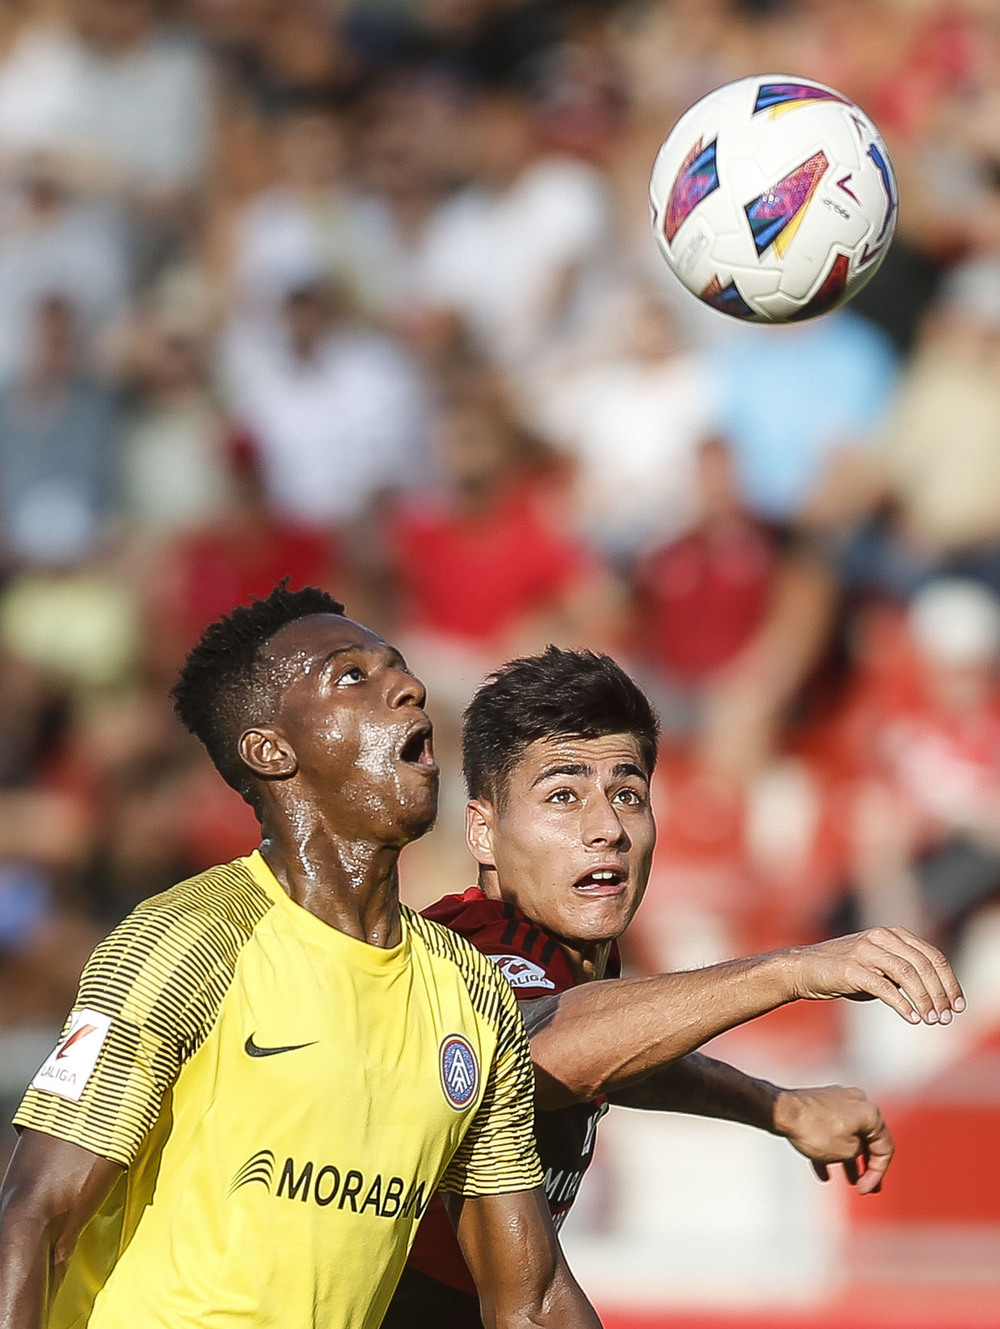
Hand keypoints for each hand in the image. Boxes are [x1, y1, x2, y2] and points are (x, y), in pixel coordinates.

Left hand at [772, 1085, 892, 1194]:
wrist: (781, 1111)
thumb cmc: (815, 1130)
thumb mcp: (848, 1152)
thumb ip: (861, 1154)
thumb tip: (856, 1150)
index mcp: (869, 1112)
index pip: (885, 1147)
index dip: (878, 1173)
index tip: (866, 1190)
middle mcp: (856, 1102)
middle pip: (867, 1140)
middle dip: (866, 1166)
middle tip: (866, 1187)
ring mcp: (836, 1101)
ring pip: (847, 1135)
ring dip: (848, 1160)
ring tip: (848, 1181)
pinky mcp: (818, 1104)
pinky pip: (829, 1130)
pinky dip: (829, 1150)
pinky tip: (823, 1173)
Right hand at [788, 926, 964, 1024]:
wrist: (803, 969)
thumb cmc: (842, 971)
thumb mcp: (878, 968)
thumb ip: (902, 975)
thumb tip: (935, 996)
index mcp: (892, 934)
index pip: (932, 955)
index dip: (950, 981)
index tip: (958, 1005)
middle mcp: (881, 937)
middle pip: (924, 964)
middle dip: (941, 993)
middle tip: (947, 1017)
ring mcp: (865, 950)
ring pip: (908, 973)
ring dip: (925, 999)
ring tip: (932, 1019)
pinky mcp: (851, 968)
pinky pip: (884, 986)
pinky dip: (903, 1004)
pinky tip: (912, 1018)